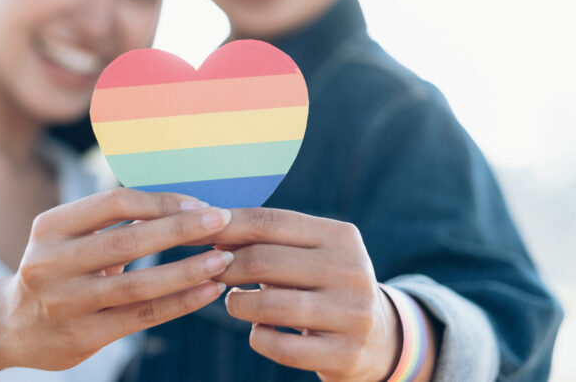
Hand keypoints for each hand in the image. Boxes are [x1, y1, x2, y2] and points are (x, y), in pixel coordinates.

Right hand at [0, 188, 233, 370]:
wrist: (12, 326)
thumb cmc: (58, 269)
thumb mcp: (68, 236)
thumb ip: (113, 220)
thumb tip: (181, 201)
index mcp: (51, 227)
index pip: (114, 203)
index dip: (161, 202)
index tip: (198, 202)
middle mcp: (52, 263)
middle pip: (129, 241)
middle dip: (182, 229)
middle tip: (222, 221)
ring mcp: (66, 303)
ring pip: (139, 284)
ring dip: (188, 270)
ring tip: (224, 259)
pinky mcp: (84, 336)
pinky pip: (142, 316)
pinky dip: (180, 302)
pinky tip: (208, 290)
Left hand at [203, 208, 420, 381]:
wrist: (380, 338)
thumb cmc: (324, 286)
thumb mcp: (311, 255)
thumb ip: (270, 241)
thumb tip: (209, 228)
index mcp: (341, 236)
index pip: (270, 221)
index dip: (227, 226)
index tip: (195, 232)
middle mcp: (351, 270)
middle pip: (265, 261)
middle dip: (226, 265)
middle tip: (209, 271)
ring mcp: (352, 314)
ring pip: (268, 305)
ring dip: (237, 304)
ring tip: (234, 302)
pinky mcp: (345, 353)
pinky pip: (279, 346)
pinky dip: (258, 337)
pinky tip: (260, 330)